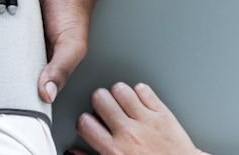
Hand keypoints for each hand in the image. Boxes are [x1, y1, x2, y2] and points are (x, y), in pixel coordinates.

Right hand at [68, 83, 205, 154]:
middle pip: (100, 98)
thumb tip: (74, 153)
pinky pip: (144, 90)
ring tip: (122, 103)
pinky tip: (140, 102)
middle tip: (105, 108)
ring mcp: (146, 121)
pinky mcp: (163, 114)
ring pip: (121, 90)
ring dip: (119, 94)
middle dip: (99, 101)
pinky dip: (140, 93)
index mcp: (114, 150)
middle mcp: (128, 133)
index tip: (90, 123)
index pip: (85, 122)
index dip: (85, 121)